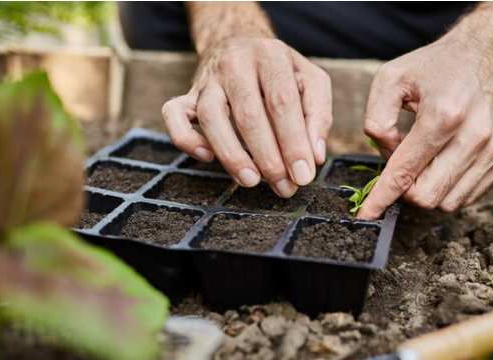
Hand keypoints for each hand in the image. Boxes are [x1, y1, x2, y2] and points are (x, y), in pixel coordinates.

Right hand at [162, 37, 331, 196]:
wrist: (238, 40)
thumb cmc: (280, 70)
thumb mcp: (311, 81)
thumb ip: (318, 115)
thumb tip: (314, 156)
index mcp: (271, 56)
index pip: (282, 102)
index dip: (293, 142)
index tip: (303, 175)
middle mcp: (236, 64)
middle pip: (248, 115)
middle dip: (268, 158)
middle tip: (284, 187)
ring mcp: (208, 79)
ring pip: (210, 117)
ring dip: (231, 155)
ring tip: (251, 181)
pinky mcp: (188, 94)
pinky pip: (173, 114)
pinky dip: (186, 139)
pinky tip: (207, 157)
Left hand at [357, 14, 492, 217]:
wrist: (486, 54)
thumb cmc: (435, 67)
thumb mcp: (390, 79)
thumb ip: (376, 120)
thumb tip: (386, 156)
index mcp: (443, 115)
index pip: (405, 173)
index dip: (381, 198)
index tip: (366, 214)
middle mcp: (473, 136)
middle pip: (426, 196)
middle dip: (405, 191)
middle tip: (400, 168)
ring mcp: (492, 150)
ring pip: (447, 202)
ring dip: (426, 190)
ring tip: (423, 162)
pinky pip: (466, 196)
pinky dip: (447, 189)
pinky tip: (441, 165)